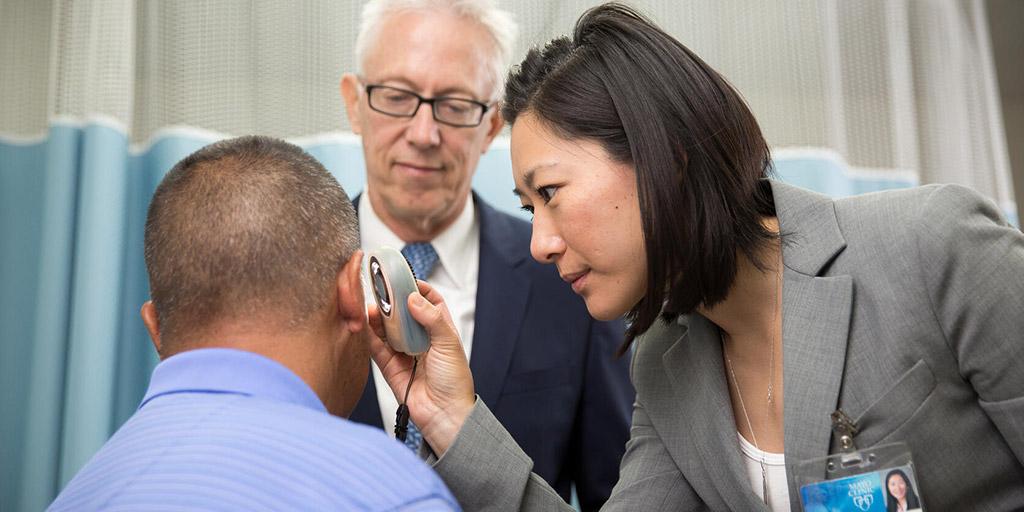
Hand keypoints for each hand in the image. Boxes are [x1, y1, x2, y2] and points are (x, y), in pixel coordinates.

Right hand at [368, 280, 475, 454]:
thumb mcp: (448, 344)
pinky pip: (376, 348)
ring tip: (370, 302)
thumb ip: (431, 319)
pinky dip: (369, 335)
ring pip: (387, 329)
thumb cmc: (454, 381)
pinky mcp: (390, 367)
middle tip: (381, 286)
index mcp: (440, 331)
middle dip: (392, 299)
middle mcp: (421, 339)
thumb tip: (413, 298)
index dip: (417, 288)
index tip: (404, 277)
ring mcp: (404, 353)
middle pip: (403, 313)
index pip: (429, 302)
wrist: (445, 415)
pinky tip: (364, 322)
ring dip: (378, 316)